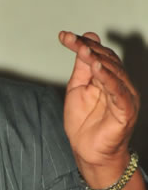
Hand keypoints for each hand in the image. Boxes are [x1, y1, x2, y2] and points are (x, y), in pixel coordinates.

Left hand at [59, 30, 139, 175]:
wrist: (89, 153)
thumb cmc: (84, 125)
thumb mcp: (77, 90)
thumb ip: (81, 68)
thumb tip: (84, 41)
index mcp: (107, 78)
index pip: (98, 55)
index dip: (82, 44)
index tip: (63, 36)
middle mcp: (119, 84)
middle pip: (106, 60)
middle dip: (88, 49)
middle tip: (72, 41)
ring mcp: (124, 96)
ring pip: (113, 72)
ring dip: (98, 60)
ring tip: (84, 50)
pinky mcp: (126, 110)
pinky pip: (118, 92)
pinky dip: (108, 79)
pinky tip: (98, 69)